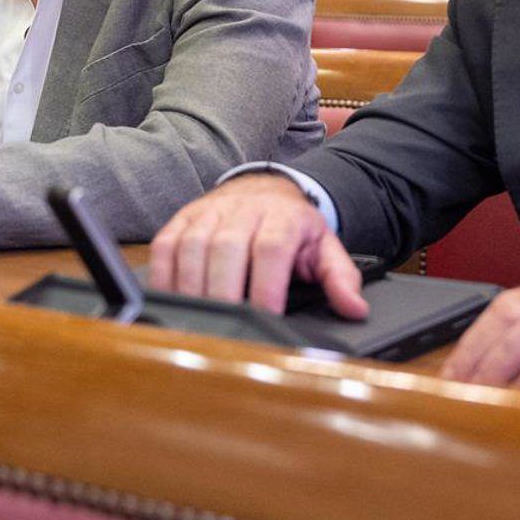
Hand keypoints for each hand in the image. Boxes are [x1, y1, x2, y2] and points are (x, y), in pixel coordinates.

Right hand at [148, 173, 369, 318]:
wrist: (265, 189)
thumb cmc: (293, 228)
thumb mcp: (325, 249)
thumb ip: (340, 278)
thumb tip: (354, 309)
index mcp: (283, 217)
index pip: (271, 249)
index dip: (265, 288)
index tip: (265, 322)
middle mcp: (244, 210)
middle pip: (226, 248)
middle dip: (224, 294)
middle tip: (226, 331)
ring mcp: (209, 212)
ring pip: (192, 246)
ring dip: (192, 289)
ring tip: (198, 324)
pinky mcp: (183, 218)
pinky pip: (165, 245)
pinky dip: (164, 277)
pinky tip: (172, 303)